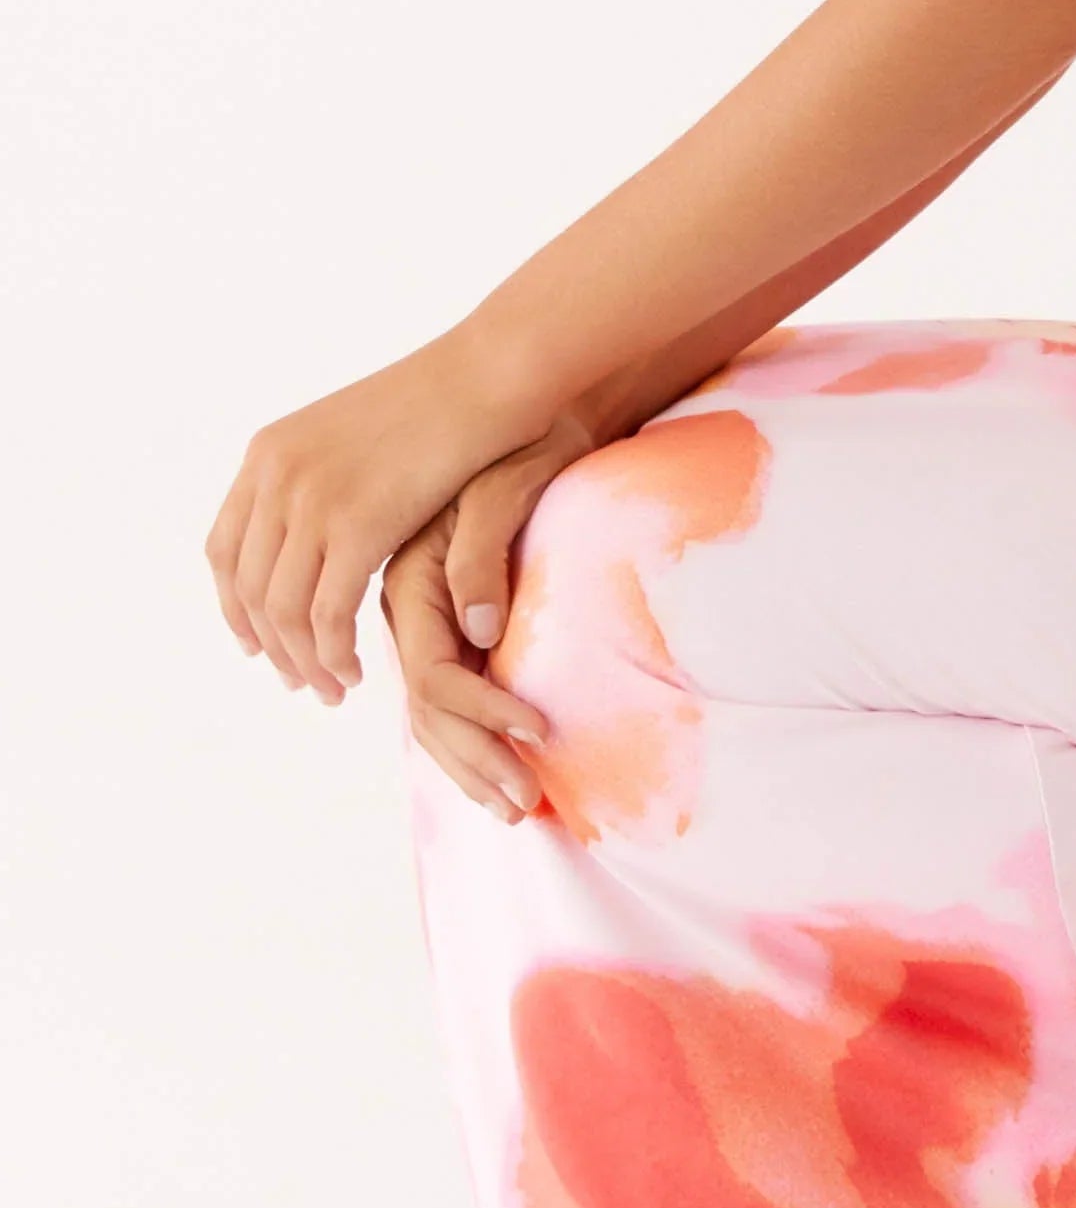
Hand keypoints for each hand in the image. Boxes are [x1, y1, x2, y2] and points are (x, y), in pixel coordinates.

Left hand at [206, 328, 546, 701]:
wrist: (489, 374)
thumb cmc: (447, 404)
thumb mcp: (358, 436)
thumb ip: (326, 480)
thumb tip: (319, 528)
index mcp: (269, 452)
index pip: (224, 549)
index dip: (235, 606)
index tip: (258, 644)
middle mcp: (276, 476)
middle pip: (247, 587)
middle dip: (270, 646)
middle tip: (300, 681)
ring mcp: (311, 499)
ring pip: (282, 610)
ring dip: (303, 661)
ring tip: (331, 689)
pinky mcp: (355, 525)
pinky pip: (326, 614)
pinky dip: (333, 654)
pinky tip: (354, 672)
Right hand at [381, 416, 599, 819]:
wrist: (530, 399)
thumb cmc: (527, 437)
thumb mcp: (509, 481)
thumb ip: (482, 553)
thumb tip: (482, 632)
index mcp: (409, 573)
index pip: (432, 672)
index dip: (482, 711)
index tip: (540, 733)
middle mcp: (403, 602)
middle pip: (424, 706)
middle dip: (475, 759)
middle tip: (528, 804)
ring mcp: (419, 613)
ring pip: (425, 709)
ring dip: (466, 763)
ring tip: (517, 807)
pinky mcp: (442, 615)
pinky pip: (438, 691)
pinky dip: (460, 735)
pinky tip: (489, 769)